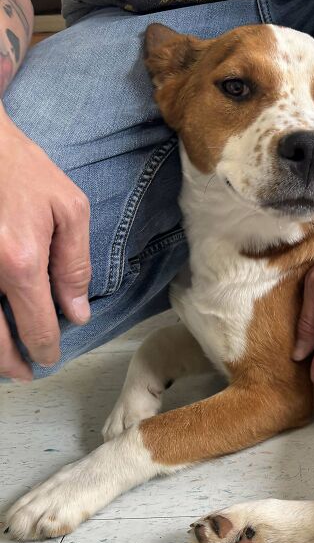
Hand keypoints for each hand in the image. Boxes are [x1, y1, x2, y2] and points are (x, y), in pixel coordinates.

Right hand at [0, 108, 90, 379]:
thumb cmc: (22, 168)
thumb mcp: (68, 208)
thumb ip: (74, 265)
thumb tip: (76, 314)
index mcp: (20, 261)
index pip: (35, 325)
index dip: (45, 349)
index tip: (49, 358)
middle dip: (10, 363)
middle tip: (24, 374)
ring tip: (3, 363)